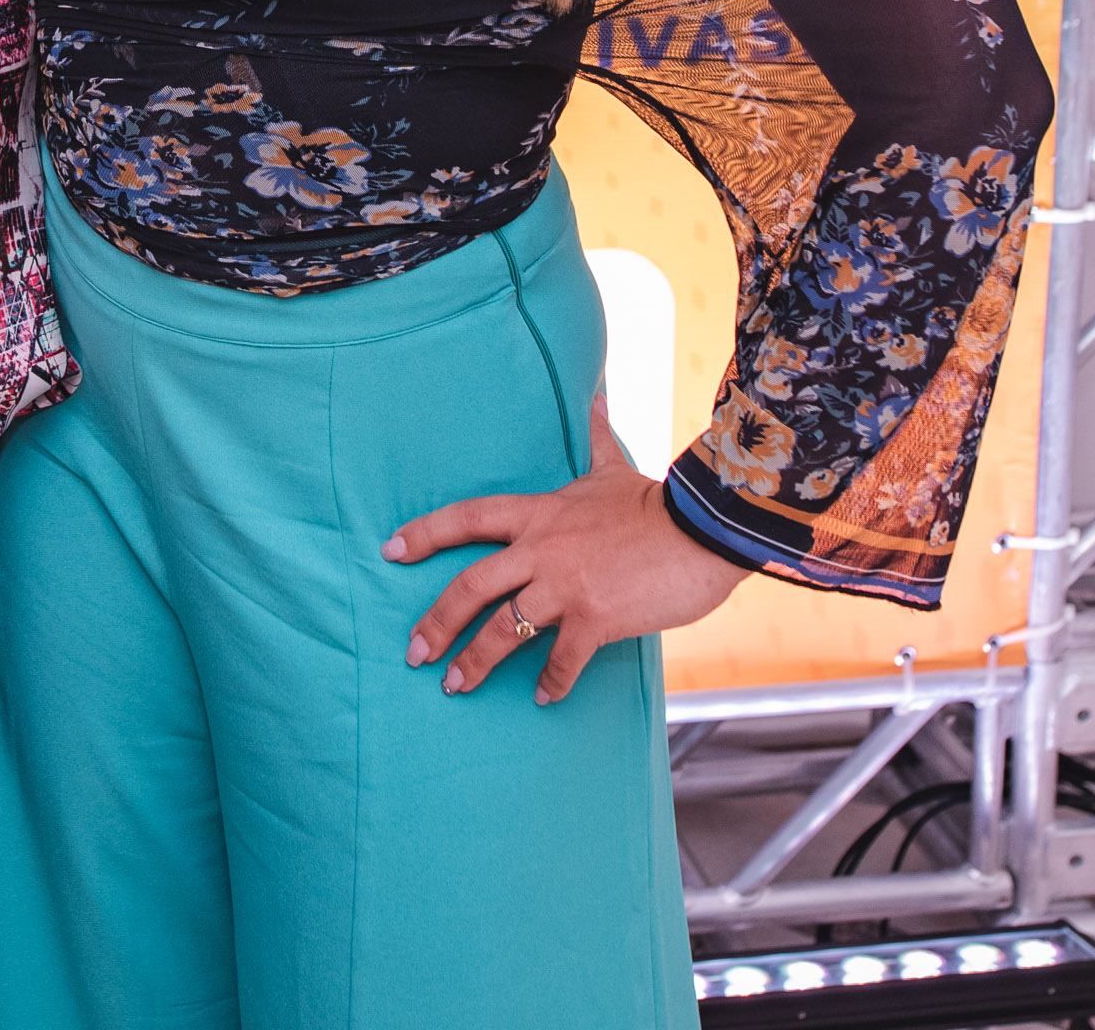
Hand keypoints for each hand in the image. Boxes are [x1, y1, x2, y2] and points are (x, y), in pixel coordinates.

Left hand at [383, 391, 748, 702]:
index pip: (467, 519)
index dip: (424, 533)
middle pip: (470, 586)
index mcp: (538, 515)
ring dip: (475, 662)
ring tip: (455, 685)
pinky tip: (543, 698)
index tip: (390, 551)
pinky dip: (550, 681)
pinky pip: (561, 659)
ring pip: (503, 629)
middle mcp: (541, 550)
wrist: (704, 529)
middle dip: (435, 622)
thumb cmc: (656, 502)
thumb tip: (594, 396)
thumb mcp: (613, 468)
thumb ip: (596, 437)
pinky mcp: (597, 618)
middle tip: (414, 653)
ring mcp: (566, 586)